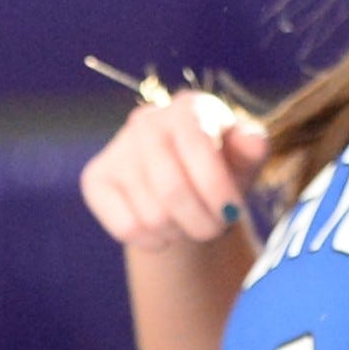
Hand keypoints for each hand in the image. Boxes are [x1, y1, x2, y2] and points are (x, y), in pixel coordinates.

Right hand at [79, 88, 268, 252]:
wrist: (185, 189)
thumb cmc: (221, 170)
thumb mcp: (244, 161)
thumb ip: (253, 149)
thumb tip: (253, 141)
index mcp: (187, 108)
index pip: (196, 145)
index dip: (217, 188)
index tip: (233, 214)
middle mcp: (147, 121)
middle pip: (171, 188)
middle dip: (202, 222)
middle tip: (214, 227)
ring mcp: (118, 148)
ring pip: (152, 215)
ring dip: (179, 232)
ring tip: (188, 222)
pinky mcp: (96, 178)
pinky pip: (126, 226)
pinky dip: (152, 241)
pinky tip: (163, 229)